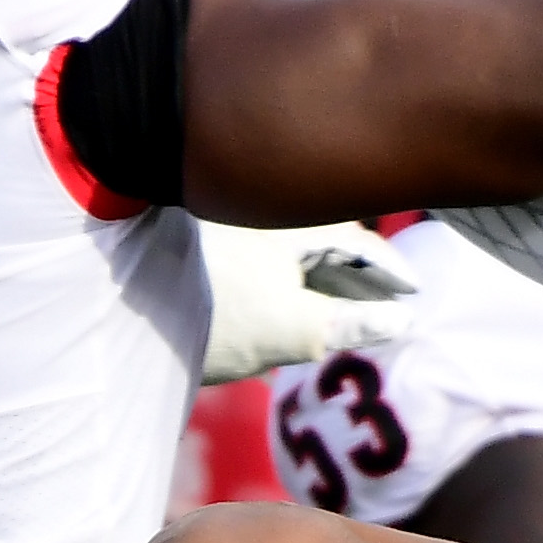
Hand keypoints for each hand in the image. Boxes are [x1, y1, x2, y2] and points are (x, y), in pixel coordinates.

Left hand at [198, 220, 418, 384]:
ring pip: (296, 249)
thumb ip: (352, 324)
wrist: (125, 310)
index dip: (392, 269)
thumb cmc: (216, 315)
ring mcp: (234, 230)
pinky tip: (293, 307)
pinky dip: (294, 281)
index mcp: (292, 220)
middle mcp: (264, 214)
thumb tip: (405, 321)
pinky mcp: (209, 250)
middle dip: (360, 273)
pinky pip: (269, 260)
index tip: (416, 291)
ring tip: (349, 312)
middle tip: (388, 302)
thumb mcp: (294, 329)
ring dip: (326, 279)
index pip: (359, 239)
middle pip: (328, 238)